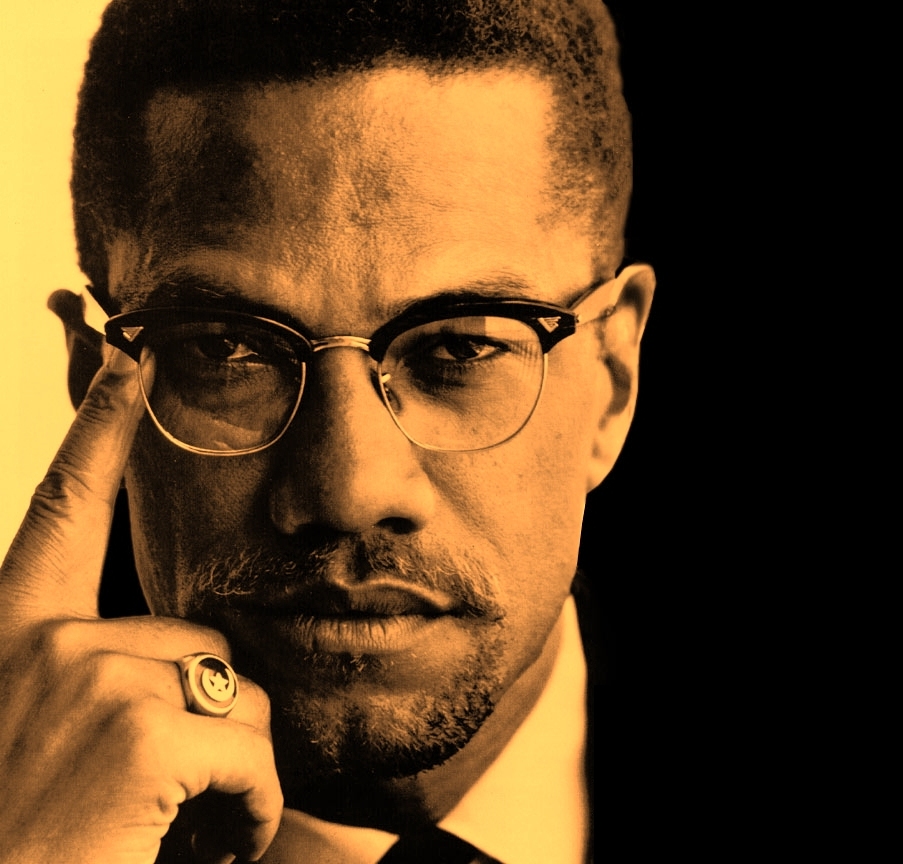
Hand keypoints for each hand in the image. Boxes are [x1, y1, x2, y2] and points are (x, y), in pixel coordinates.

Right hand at [0, 304, 281, 863]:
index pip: (62, 511)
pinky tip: (202, 849)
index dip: (99, 433)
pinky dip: (249, 816)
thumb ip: (97, 684)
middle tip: (156, 804)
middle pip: (202, 644)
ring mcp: (87, 677)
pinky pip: (255, 756)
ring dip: (229, 777)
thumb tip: (192, 670)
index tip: (130, 359)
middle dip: (207, 728)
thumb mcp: (39, 742)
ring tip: (166, 828)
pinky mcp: (138, 729)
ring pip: (242, 699)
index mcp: (7, 639)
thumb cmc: (22, 840)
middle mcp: (42, 642)